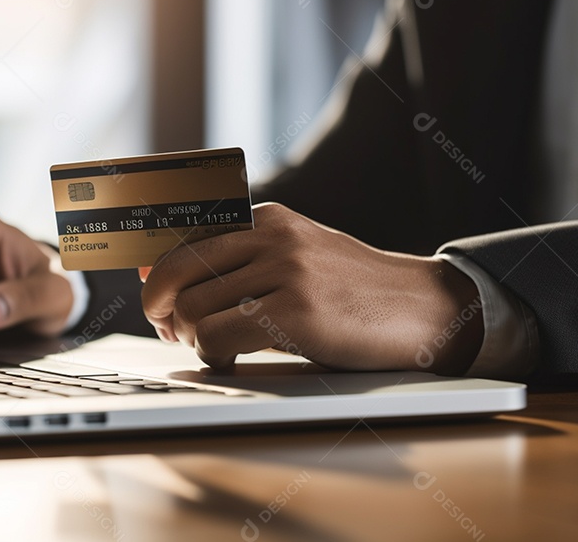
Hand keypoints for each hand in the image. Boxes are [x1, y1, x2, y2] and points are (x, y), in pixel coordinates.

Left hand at [141, 203, 483, 373]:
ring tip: (213, 348)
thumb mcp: (296, 261)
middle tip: (172, 330)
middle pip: (177, 271)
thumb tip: (155, 273)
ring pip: (194, 308)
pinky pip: (219, 337)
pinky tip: (229, 361)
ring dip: (191, 338)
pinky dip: (212, 356)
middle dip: (162, 308)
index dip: (160, 277)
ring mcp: (286, 272)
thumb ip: (237, 263)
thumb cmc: (352, 293)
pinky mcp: (296, 312)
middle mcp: (273, 236)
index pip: (185, 239)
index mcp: (268, 218)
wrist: (423, 309)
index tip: (159, 301)